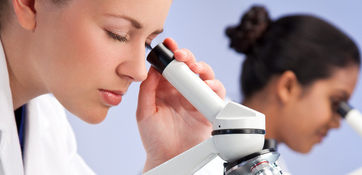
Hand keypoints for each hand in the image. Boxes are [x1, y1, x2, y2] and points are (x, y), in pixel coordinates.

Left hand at [136, 38, 225, 171]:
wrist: (167, 158)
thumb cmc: (155, 138)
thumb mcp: (144, 111)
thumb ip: (147, 89)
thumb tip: (153, 68)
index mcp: (166, 88)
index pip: (171, 65)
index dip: (170, 53)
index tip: (168, 45)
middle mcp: (183, 91)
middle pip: (189, 66)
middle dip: (187, 56)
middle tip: (181, 56)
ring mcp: (197, 99)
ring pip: (205, 76)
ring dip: (202, 68)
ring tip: (195, 68)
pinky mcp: (210, 108)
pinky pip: (217, 93)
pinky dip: (214, 86)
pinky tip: (206, 85)